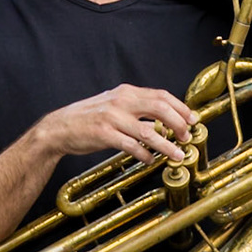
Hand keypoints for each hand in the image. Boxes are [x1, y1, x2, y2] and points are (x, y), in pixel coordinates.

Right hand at [31, 84, 196, 163]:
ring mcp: (112, 118)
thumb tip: (163, 118)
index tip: (192, 119)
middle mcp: (121, 101)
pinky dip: (144, 154)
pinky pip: (131, 146)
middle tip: (187, 137)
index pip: (161, 95)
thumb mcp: (113, 104)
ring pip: (148, 130)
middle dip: (178, 123)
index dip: (180, 107)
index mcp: (125, 92)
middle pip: (159, 108)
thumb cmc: (88, 118)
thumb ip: (136, 107)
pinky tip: (150, 160)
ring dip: (167, 144)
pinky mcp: (104, 134)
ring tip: (178, 154)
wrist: (59, 127)